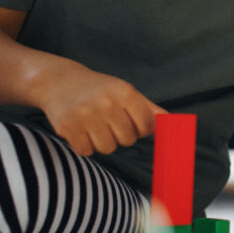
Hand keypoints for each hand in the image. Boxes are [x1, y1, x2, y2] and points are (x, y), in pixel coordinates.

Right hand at [36, 60, 164, 156]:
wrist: (59, 81)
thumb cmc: (99, 90)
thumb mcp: (126, 92)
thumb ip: (150, 110)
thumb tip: (174, 126)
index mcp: (125, 92)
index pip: (146, 126)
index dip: (139, 128)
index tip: (128, 120)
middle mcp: (106, 102)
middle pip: (127, 140)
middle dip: (119, 134)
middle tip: (107, 120)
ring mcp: (86, 115)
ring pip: (108, 148)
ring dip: (102, 141)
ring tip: (93, 125)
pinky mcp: (67, 127)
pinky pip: (87, 151)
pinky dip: (84, 145)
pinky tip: (80, 129)